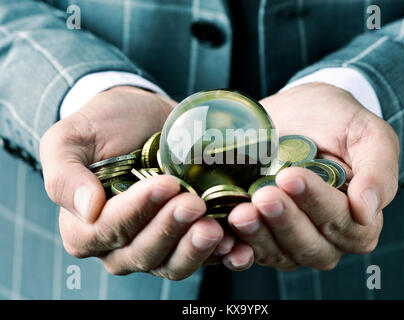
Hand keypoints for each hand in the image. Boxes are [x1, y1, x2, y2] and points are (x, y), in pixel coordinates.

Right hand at [40, 86, 233, 279]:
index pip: (107, 231)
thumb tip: (87, 209)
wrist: (144, 117)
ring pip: (173, 264)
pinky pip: (204, 258)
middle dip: (170, 229)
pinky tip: (236, 245)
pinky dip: (221, 255)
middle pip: (144, 253)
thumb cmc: (105, 125)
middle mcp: (120, 245)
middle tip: (194, 202)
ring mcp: (157, 244)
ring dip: (196, 250)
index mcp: (85, 226)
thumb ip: (64, 174)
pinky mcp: (187, 238)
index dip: (136, 212)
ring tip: (215, 227)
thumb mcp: (70, 138)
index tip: (164, 184)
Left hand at [223, 83, 398, 270]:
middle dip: (286, 223)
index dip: (318, 205)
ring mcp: (290, 237)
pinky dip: (237, 251)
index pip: (345, 225)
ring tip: (241, 213)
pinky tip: (225, 241)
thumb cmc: (338, 122)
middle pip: (310, 247)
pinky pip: (250, 252)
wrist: (299, 113)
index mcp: (358, 217)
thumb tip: (367, 211)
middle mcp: (326, 235)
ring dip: (259, 237)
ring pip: (279, 254)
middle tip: (263, 196)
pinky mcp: (262, 232)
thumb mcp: (367, 134)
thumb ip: (378, 170)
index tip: (292, 177)